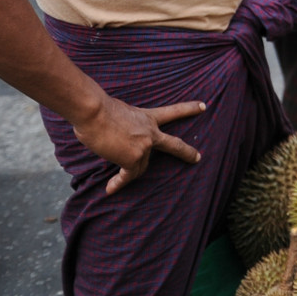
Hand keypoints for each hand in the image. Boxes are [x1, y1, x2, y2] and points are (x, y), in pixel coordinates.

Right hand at [72, 94, 205, 192]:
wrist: (94, 112)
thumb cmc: (97, 109)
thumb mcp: (119, 111)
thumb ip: (125, 124)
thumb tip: (115, 135)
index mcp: (148, 117)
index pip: (173, 112)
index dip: (188, 109)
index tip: (203, 106)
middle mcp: (150, 132)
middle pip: (174, 144)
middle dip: (186, 152)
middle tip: (197, 158)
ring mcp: (144, 146)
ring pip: (140, 166)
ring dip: (129, 172)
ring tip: (116, 181)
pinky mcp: (132, 158)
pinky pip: (127, 176)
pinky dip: (118, 183)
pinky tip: (110, 189)